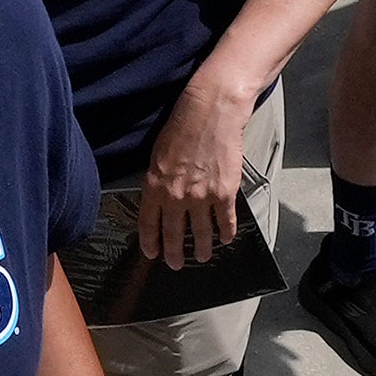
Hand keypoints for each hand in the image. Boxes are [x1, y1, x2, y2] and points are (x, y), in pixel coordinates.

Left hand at [136, 78, 250, 270]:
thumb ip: (158, 181)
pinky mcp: (224, 193)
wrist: (211, 112)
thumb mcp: (158, 154)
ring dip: (203, 249)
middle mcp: (175, 195)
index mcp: (154, 185)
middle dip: (175, 254)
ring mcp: (201, 196)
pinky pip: (226, 221)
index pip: (148, 224)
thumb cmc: (183, 126)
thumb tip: (161, 200)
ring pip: (201, 233)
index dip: (150, 243)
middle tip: (176, 264)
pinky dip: (227, 233)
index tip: (153, 253)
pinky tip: (226, 238)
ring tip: (204, 256)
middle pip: (174, 234)